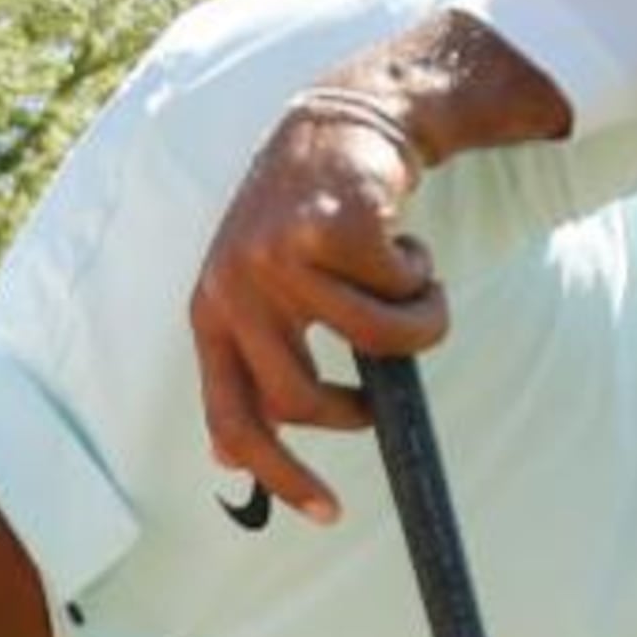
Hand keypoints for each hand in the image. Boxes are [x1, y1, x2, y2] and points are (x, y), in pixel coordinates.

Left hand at [188, 90, 449, 523]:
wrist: (340, 123)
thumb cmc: (306, 220)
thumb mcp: (255, 290)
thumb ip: (246, 363)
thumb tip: (223, 457)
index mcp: (213, 311)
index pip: (233, 417)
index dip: (280, 474)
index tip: (330, 513)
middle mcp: (237, 286)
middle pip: (303, 401)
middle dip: (356, 411)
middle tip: (380, 398)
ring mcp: (283, 255)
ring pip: (376, 344)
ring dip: (415, 326)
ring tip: (412, 292)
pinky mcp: (336, 225)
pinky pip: (406, 291)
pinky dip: (423, 278)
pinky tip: (407, 243)